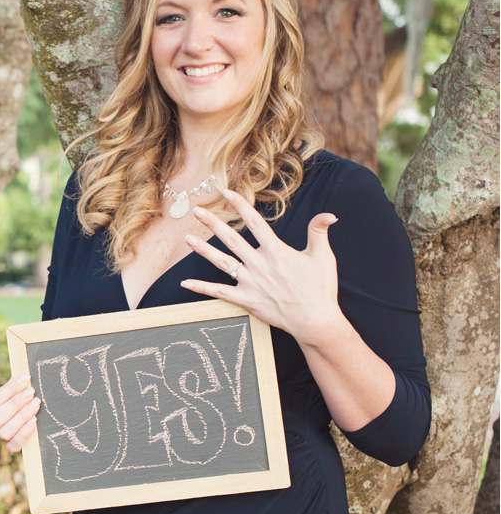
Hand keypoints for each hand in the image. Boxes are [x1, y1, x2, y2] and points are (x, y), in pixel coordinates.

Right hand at [0, 377, 40, 452]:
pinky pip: (13, 446)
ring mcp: (0, 435)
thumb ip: (19, 384)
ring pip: (4, 432)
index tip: (26, 378)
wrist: (28, 413)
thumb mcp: (18, 389)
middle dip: (15, 404)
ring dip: (21, 417)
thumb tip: (25, 375)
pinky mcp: (11, 446)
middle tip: (32, 392)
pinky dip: (23, 434)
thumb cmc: (22, 398)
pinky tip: (34, 421)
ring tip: (36, 404)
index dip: (9, 389)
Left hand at [179, 187, 342, 344]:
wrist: (315, 320)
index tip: (226, 192)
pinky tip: (185, 283)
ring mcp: (251, 283)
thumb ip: (319, 232)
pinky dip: (201, 288)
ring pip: (222, 262)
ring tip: (187, 238)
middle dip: (213, 223)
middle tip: (196, 210)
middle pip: (231, 239)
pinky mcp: (246, 300)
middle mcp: (260, 265)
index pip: (254, 223)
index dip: (240, 205)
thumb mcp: (323, 257)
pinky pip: (219, 293)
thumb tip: (329, 214)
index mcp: (276, 251)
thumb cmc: (320, 289)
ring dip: (203, 250)